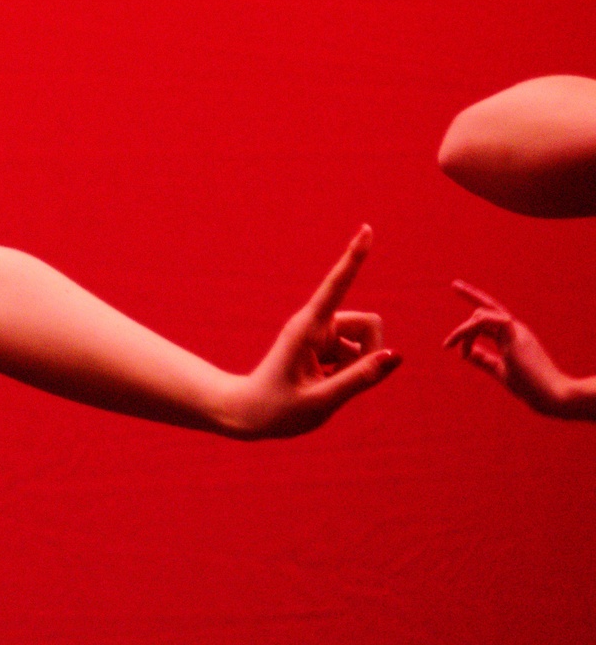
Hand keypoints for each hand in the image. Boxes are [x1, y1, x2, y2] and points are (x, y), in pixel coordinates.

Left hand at [230, 226, 399, 437]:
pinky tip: (324, 384)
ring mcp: (320, 334)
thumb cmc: (277, 409)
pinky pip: (358, 354)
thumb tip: (395, 355)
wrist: (249, 414)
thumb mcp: (321, 401)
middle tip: (341, 381)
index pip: (335, 287)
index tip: (366, 229)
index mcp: (307, 328)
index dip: (353, 258)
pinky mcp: (324, 345)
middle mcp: (315, 324)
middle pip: (370, 325)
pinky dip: (352, 371)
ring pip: (366, 342)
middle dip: (371, 352)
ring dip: (358, 366)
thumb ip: (360, 379)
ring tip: (325, 386)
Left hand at [444, 282, 579, 417]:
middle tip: (454, 284)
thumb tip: (467, 354)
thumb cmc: (528, 386)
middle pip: (488, 308)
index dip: (477, 308)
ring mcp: (516, 330)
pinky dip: (470, 329)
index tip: (462, 297)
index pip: (491, 317)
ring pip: (481, 316)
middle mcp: (514, 329)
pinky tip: (464, 348)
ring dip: (462, 332)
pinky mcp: (515, 335)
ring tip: (451, 347)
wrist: (551, 395)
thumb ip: (485, 361)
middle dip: (471, 294)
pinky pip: (487, 320)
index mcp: (512, 336)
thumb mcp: (501, 371)